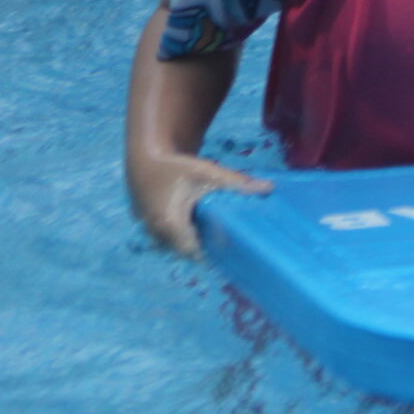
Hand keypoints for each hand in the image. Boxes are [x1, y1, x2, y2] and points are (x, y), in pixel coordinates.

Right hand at [127, 149, 270, 258]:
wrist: (144, 159)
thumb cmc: (175, 166)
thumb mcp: (207, 171)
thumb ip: (236, 182)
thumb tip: (269, 188)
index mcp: (170, 223)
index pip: (194, 252)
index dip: (213, 254)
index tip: (233, 252)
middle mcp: (157, 234)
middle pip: (188, 252)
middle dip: (207, 248)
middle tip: (231, 243)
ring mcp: (151, 234)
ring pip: (178, 248)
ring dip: (195, 242)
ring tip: (218, 235)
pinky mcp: (151, 230)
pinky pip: (171, 241)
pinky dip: (185, 237)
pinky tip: (202, 228)